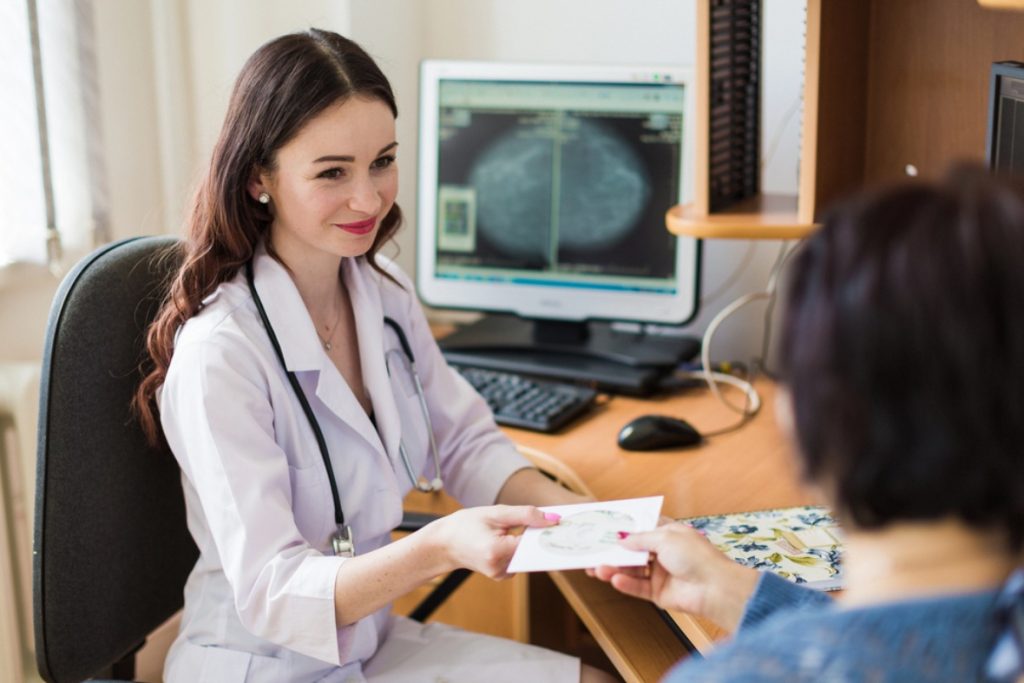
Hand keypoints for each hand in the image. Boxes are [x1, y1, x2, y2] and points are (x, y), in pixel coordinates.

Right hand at [432, 505, 557, 579]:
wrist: (443, 544)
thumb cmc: (465, 525)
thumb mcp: (495, 513)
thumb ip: (526, 515)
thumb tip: (553, 519)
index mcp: (497, 552)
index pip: (533, 543)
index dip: (548, 531)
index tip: (562, 521)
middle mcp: (500, 568)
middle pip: (533, 551)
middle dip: (542, 536)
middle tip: (554, 521)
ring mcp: (501, 574)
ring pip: (528, 556)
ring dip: (532, 542)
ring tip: (533, 526)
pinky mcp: (502, 575)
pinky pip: (520, 559)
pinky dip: (523, 547)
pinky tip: (520, 536)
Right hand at [592, 523, 758, 632]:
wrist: (715, 588)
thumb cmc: (697, 557)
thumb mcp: (665, 538)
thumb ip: (640, 538)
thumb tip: (622, 538)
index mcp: (668, 534)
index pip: (641, 528)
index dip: (624, 528)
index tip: (603, 527)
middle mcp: (663, 553)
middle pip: (632, 551)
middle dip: (612, 551)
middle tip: (591, 551)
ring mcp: (660, 573)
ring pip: (631, 570)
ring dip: (613, 568)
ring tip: (596, 568)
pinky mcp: (658, 593)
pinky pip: (637, 587)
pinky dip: (624, 583)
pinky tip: (613, 579)